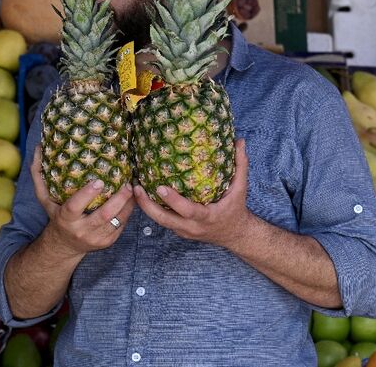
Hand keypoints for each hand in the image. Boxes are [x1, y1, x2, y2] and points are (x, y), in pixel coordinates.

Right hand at [31, 146, 134, 257]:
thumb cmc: (55, 215)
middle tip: (127, 184)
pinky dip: (128, 212)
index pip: (75, 206)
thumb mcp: (44, 198)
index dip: (87, 194)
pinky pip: (121, 226)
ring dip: (128, 204)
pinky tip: (132, 200)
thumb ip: (39, 175)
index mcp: (65, 218)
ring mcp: (95, 238)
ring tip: (132, 189)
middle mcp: (80, 230)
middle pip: (103, 215)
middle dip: (118, 199)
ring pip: (117, 220)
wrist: (64, 246)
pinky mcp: (107, 243)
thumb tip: (38, 148)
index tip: (99, 181)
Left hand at [134, 139, 252, 248]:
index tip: (161, 187)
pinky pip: (163, 220)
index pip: (188, 210)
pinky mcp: (178, 230)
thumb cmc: (236, 209)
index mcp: (207, 217)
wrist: (235, 234)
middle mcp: (192, 226)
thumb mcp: (241, 188)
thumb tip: (239, 141)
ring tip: (135, 189)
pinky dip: (152, 209)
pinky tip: (144, 195)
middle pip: (164, 220)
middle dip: (148, 205)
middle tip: (136, 188)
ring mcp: (183, 230)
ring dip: (145, 207)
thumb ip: (240, 165)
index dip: (173, 200)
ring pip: (159, 221)